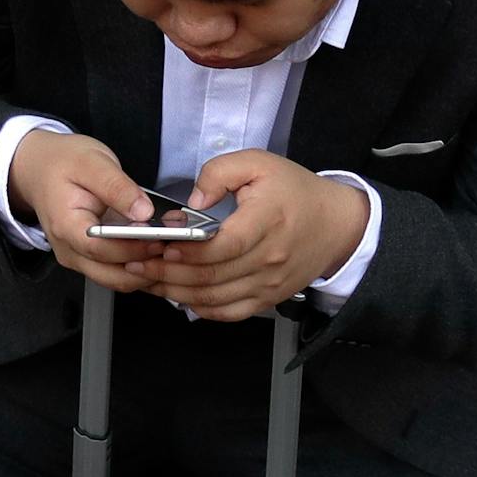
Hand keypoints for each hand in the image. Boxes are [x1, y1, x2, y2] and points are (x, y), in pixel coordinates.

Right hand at [5, 130, 167, 294]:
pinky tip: (155, 248)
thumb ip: (118, 187)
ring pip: (116, 280)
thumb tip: (144, 211)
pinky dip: (138, 265)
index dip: (134, 249)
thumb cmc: (63, 163)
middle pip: (111, 275)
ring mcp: (77, 257)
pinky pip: (116, 272)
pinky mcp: (88, 258)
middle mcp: (69, 250)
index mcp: (66, 226)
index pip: (102, 250)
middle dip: (146, 267)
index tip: (161, 239)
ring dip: (145, 269)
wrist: (40, 167)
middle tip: (174, 248)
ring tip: (169, 247)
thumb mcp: (92, 163)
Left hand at [125, 150, 368, 320]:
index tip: (160, 244)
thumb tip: (192, 203)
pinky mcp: (269, 298)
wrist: (337, 224)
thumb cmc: (295, 191)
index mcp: (266, 221)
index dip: (186, 250)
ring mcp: (270, 284)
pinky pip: (230, 312)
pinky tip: (178, 296)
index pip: (221, 246)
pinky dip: (201, 309)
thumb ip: (218, 173)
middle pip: (211, 277)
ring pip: (215, 299)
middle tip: (139, 264)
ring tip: (149, 280)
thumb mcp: (258, 163)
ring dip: (176, 293)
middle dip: (168, 273)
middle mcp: (269, 259)